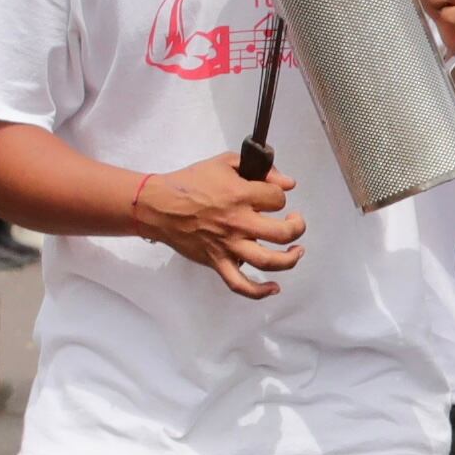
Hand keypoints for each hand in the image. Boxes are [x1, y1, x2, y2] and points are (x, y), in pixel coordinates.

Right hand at [131, 151, 303, 299]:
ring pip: (268, 261)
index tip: (272, 196)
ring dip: (290, 259)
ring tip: (296, 251)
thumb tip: (288, 183)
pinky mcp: (216, 262)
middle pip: (283, 232)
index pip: (278, 198)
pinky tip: (273, 288)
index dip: (279, 196)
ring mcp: (228, 246)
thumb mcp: (224, 163)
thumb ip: (259, 169)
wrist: (157, 205)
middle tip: (294, 221)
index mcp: (240, 196)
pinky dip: (259, 291)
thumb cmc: (189, 183)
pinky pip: (240, 284)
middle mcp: (238, 223)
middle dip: (297, 227)